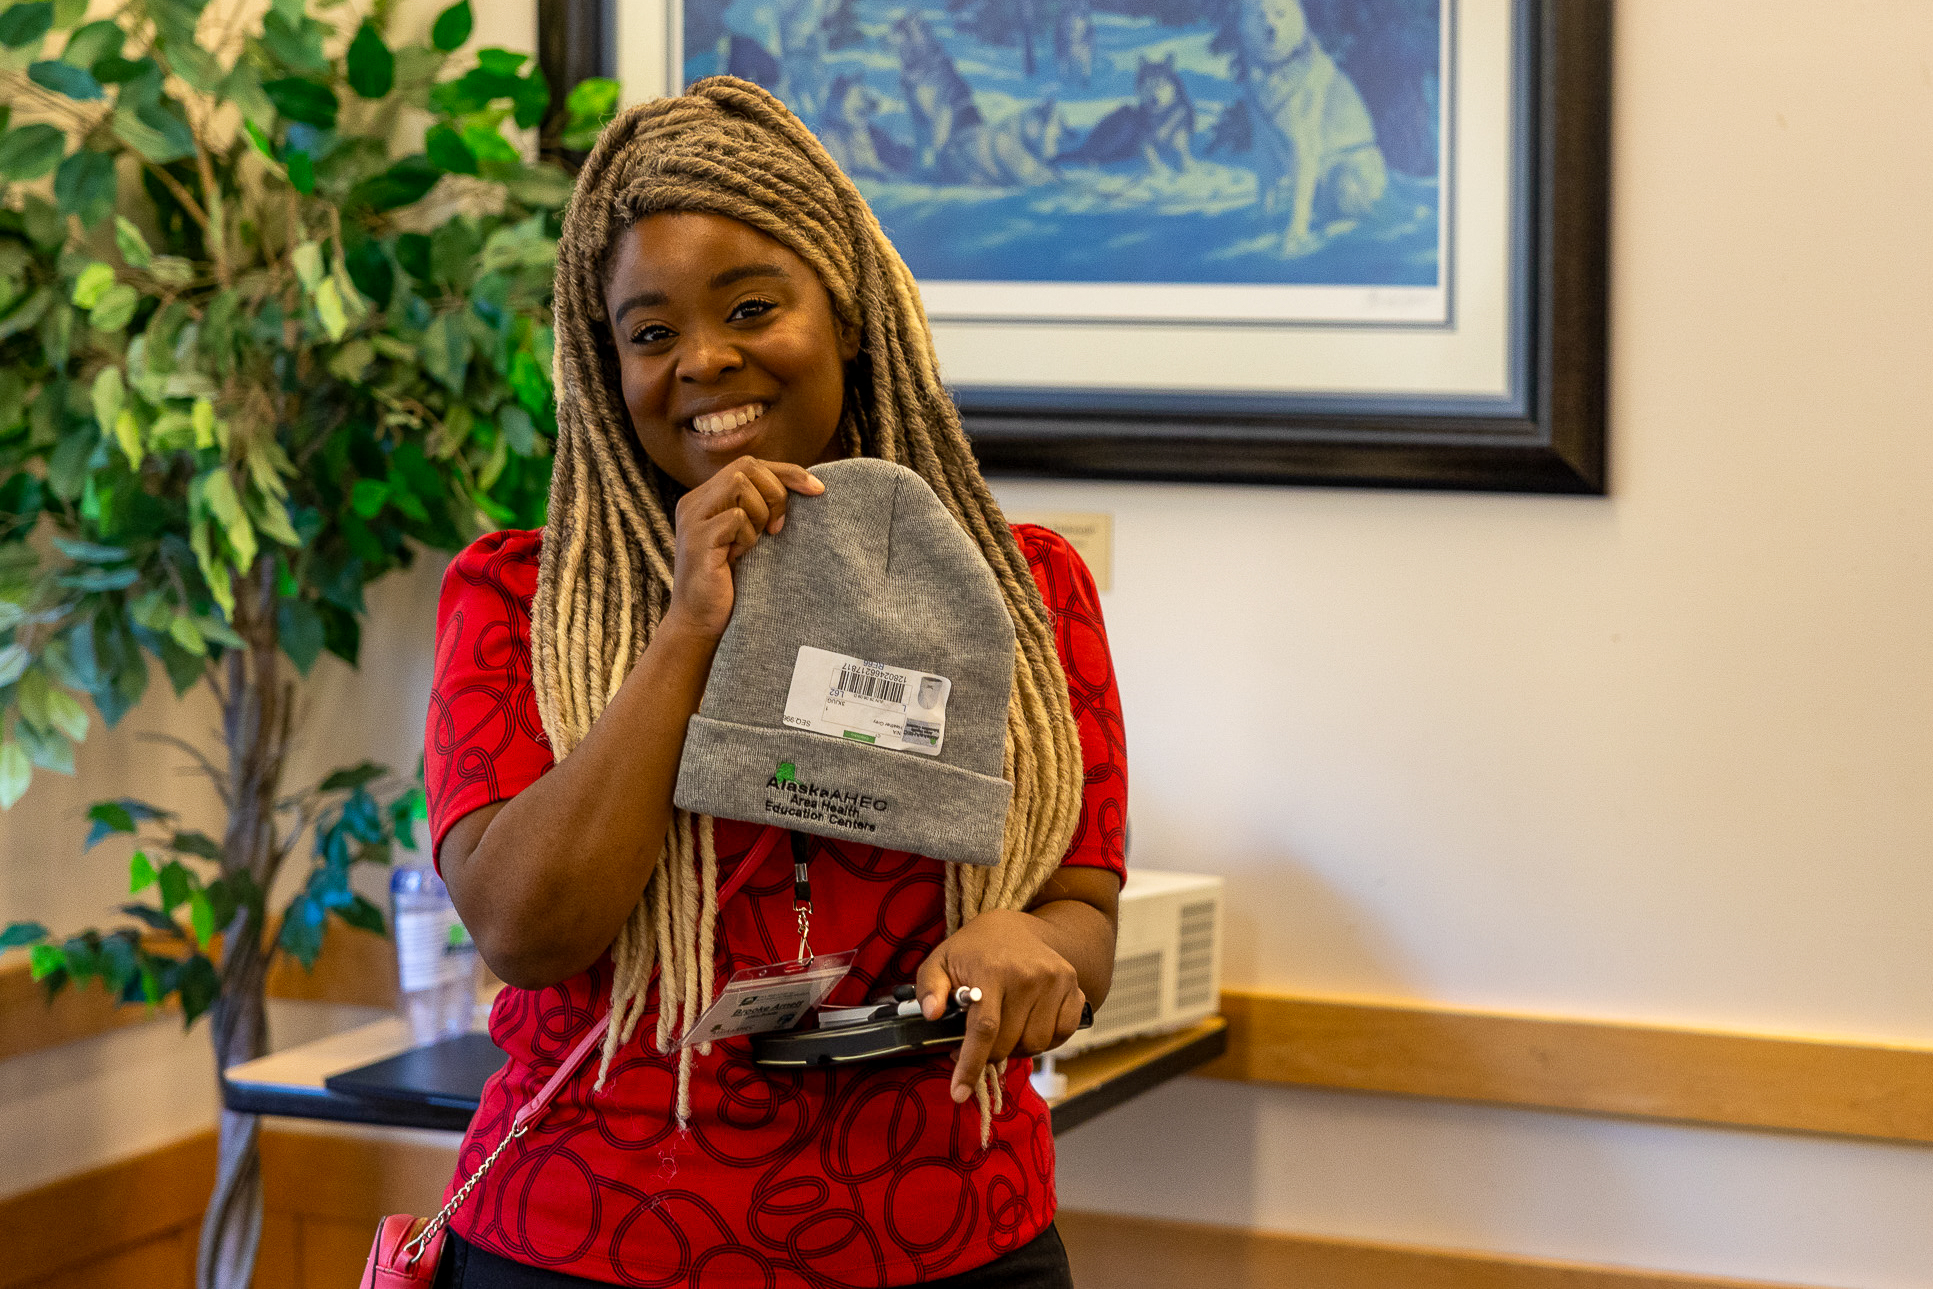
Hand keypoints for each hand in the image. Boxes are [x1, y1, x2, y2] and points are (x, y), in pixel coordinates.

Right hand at [664, 456, 823, 640]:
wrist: (702, 624)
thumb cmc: (732, 584)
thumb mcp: (750, 538)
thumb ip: (762, 510)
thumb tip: (806, 485)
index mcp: (706, 498)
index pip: (750, 465)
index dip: (787, 472)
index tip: (818, 489)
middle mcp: (694, 502)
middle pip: (746, 467)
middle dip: (775, 493)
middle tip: (778, 529)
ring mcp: (692, 519)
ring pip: (739, 484)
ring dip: (760, 514)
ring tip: (753, 544)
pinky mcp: (696, 539)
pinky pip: (735, 518)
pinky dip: (747, 537)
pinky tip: (738, 557)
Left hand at [916, 909, 1086, 1103]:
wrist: (1017, 927)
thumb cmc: (974, 949)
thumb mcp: (941, 960)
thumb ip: (930, 987)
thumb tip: (932, 1014)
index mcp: (993, 969)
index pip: (984, 1028)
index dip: (971, 1065)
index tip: (958, 1093)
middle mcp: (1029, 975)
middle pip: (1009, 1043)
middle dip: (989, 1054)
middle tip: (978, 1045)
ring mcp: (1056, 981)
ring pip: (1036, 1044)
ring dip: (1017, 1047)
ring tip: (1004, 1030)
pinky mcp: (1074, 987)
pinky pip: (1061, 1034)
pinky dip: (1045, 1040)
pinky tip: (1029, 1025)